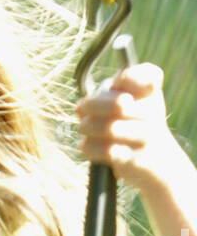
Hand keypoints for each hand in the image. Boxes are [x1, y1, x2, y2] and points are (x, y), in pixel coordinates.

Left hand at [74, 62, 177, 193]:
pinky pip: (105, 151)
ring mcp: (146, 137)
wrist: (154, 159)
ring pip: (109, 129)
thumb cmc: (131, 122)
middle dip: (92, 105)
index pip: (148, 76)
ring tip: (83, 128)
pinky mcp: (135, 160)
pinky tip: (85, 146)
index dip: (129, 78)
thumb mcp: (124, 99)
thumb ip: (105, 94)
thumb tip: (80, 109)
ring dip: (87, 127)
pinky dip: (89, 148)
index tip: (116, 84)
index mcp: (151, 91)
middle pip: (118, 104)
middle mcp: (153, 112)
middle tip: (82, 110)